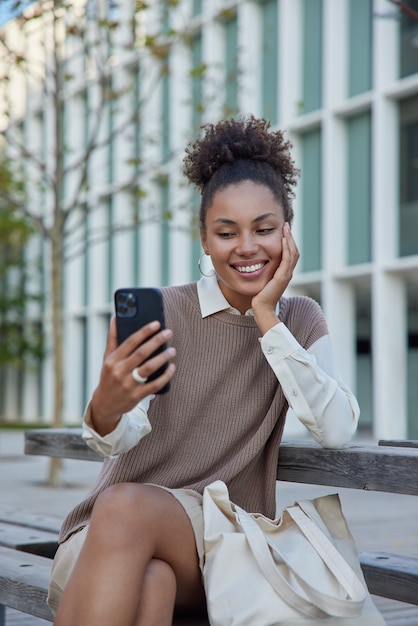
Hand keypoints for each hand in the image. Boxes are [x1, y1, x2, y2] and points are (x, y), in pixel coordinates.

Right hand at [90, 318, 175, 434]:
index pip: (130, 342)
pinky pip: (154, 385)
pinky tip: (172, 368)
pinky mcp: (136, 396)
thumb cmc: (109, 377)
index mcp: (113, 360)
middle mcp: (120, 371)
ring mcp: (128, 384)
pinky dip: (165, 376)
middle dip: (156, 341)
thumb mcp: (107, 358)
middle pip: (141, 353)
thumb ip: (113, 339)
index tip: (156, 324)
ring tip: (172, 350)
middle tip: (168, 333)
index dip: (144, 331)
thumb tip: (115, 318)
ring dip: (162, 358)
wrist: (104, 404)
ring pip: (148, 368)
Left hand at [252, 223, 298, 333]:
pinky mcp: (282, 277)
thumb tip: (256, 263)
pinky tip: (283, 239)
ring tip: (286, 228)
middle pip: (293, 251)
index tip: (283, 231)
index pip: (289, 254)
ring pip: (292, 253)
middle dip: (290, 237)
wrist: (261, 309)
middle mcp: (287, 273)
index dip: (288, 242)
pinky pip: (287, 259)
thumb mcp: (262, 280)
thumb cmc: (260, 297)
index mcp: (284, 273)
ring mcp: (286, 275)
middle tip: (286, 225)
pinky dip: (287, 248)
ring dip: (289, 239)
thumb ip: (263, 272)